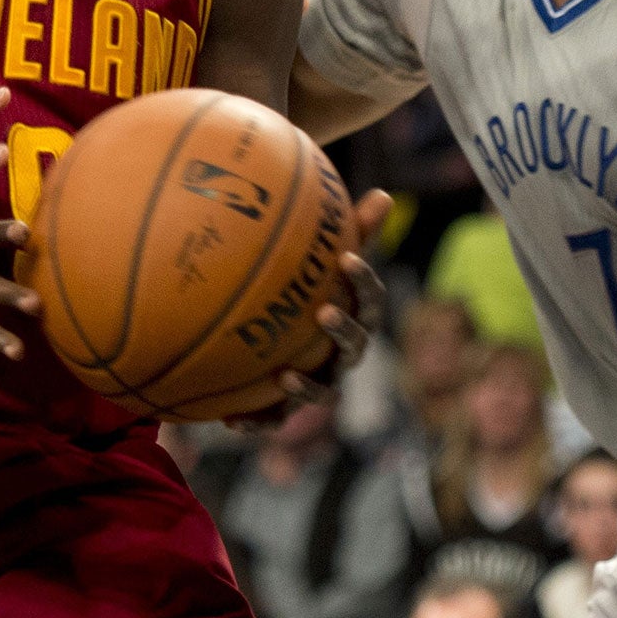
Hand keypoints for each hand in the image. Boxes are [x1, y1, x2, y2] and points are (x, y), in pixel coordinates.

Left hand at [272, 186, 391, 407]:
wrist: (275, 354)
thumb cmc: (308, 300)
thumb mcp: (325, 267)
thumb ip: (351, 236)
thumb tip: (385, 194)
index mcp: (354, 320)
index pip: (370, 301)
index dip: (363, 282)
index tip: (346, 259)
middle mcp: (341, 356)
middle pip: (354, 348)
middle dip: (342, 332)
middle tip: (324, 312)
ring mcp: (318, 384)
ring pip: (322, 392)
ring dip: (307, 387)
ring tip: (286, 377)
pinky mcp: (286, 409)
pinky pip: (274, 421)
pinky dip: (257, 423)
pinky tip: (231, 421)